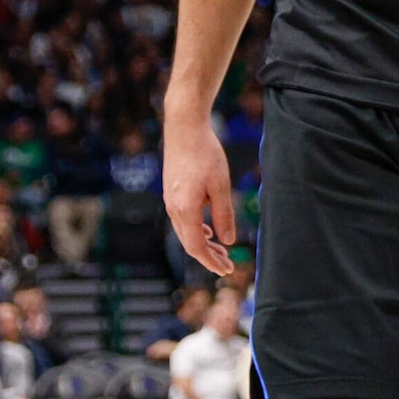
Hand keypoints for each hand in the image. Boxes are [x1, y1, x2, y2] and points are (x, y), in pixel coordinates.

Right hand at [162, 111, 235, 276]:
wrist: (184, 128)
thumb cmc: (205, 154)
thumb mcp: (220, 185)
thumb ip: (224, 214)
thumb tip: (228, 240)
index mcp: (185, 209)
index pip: (197, 247)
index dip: (211, 261)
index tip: (227, 270)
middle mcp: (173, 208)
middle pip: (190, 243)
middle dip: (209, 257)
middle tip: (228, 266)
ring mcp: (170, 200)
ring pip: (186, 233)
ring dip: (203, 244)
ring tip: (222, 251)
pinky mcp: (172, 193)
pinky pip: (182, 220)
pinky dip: (197, 231)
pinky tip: (209, 232)